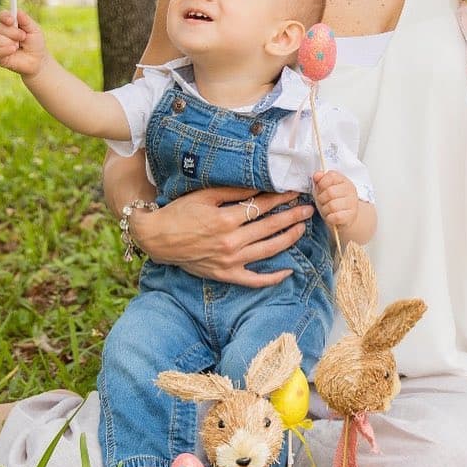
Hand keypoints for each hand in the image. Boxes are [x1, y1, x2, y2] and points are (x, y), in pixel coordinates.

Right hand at [0, 9, 48, 75]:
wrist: (38, 60)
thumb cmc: (35, 44)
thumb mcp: (34, 30)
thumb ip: (26, 20)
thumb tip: (18, 11)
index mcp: (9, 25)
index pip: (1, 16)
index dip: (4, 16)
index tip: (12, 20)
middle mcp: (1, 34)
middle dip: (12, 32)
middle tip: (23, 37)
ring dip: (7, 42)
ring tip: (17, 46)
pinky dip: (5, 50)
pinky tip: (13, 50)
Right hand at [128, 186, 313, 286]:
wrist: (157, 238)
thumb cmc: (180, 213)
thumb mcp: (205, 195)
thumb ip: (234, 192)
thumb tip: (260, 186)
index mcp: (225, 220)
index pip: (262, 207)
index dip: (281, 198)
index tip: (296, 192)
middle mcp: (230, 242)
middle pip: (270, 227)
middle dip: (292, 216)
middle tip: (309, 209)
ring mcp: (229, 262)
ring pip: (268, 251)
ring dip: (289, 239)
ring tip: (303, 228)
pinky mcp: (226, 275)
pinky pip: (254, 280)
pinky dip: (272, 278)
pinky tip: (288, 271)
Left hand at [312, 170, 358, 228]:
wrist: (344, 217)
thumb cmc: (333, 202)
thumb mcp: (324, 190)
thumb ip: (319, 181)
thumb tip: (317, 175)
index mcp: (343, 180)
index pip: (331, 176)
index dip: (322, 183)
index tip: (321, 189)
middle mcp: (350, 190)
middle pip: (330, 192)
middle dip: (321, 199)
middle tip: (323, 202)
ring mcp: (352, 203)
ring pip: (332, 206)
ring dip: (325, 210)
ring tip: (327, 210)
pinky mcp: (351, 216)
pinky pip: (336, 217)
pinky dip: (330, 218)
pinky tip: (331, 217)